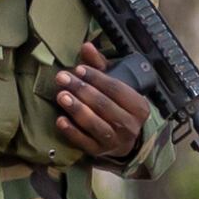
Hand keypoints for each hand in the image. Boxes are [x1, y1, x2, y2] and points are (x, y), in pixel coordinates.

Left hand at [52, 50, 151, 165]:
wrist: (123, 138)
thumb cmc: (117, 105)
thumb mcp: (114, 83)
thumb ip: (100, 65)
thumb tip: (86, 46)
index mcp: (138, 106)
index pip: (116, 89)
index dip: (96, 78)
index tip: (78, 69)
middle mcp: (130, 126)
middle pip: (104, 105)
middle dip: (82, 90)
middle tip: (62, 78)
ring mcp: (115, 141)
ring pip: (95, 124)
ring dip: (77, 109)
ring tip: (61, 96)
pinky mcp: (99, 152)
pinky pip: (84, 142)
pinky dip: (72, 131)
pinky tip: (60, 120)